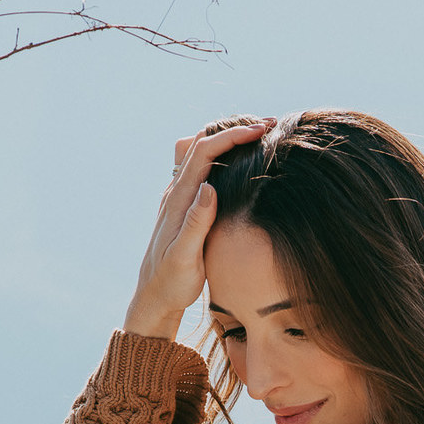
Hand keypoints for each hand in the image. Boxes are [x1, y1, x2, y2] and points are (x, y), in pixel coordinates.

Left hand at [122, 119, 272, 338]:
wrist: (154, 297)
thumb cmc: (172, 283)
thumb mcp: (185, 259)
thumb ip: (196, 223)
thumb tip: (209, 187)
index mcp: (178, 199)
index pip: (204, 151)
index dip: (232, 136)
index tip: (260, 131)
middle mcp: (175, 192)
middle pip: (202, 143)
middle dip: (234, 129)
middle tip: (268, 126)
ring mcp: (179, 197)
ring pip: (201, 152)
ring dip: (228, 139)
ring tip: (259, 137)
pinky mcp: (185, 205)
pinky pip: (202, 168)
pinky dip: (223, 155)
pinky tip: (241, 162)